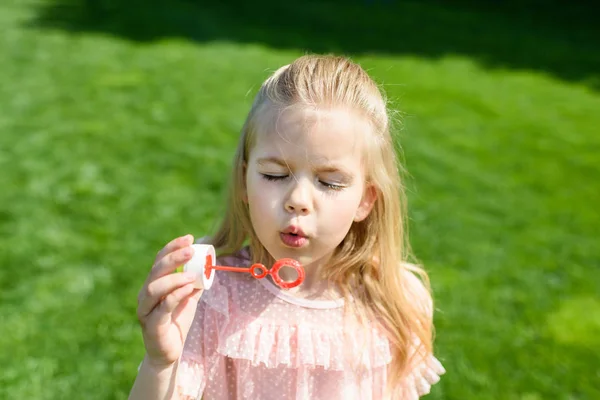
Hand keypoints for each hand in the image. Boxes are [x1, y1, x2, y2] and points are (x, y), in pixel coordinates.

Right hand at [136, 234, 202, 367]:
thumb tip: (208, 264)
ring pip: (154, 288)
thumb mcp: (188, 297)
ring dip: (173, 278)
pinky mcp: (152, 325)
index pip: (159, 260)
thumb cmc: (177, 321)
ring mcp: (146, 310)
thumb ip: (194, 282)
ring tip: (191, 275)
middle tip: (190, 251)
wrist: (170, 351)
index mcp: (153, 284)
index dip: (172, 247)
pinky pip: (162, 308)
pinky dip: (174, 296)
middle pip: (155, 271)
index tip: (189, 238)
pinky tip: (187, 289)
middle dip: (173, 258)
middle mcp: (146, 294)